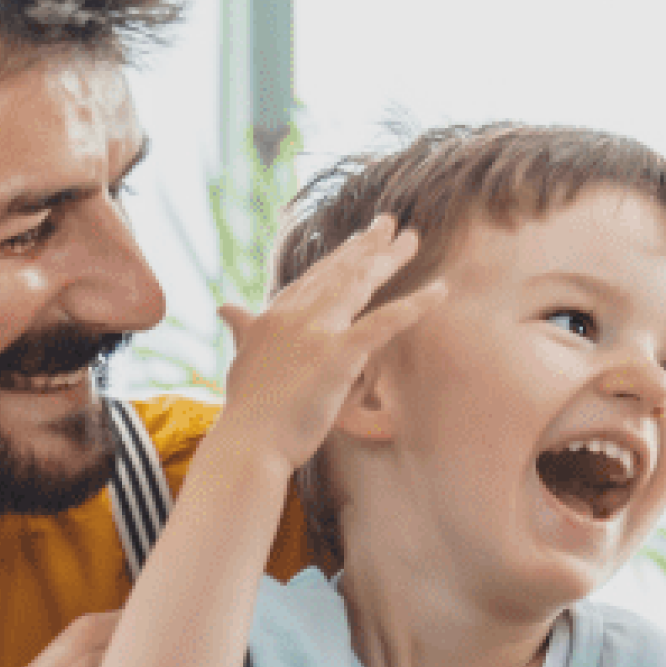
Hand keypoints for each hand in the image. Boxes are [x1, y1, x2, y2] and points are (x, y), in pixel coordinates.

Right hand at [215, 214, 445, 472]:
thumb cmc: (247, 412)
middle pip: (337, 272)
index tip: (357, 241)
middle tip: (389, 224)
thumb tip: (226, 307)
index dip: (337, 257)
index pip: (311, 278)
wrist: (247, 443)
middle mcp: (293, 315)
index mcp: (273, 317)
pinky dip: (413, 305)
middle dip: (365, 245)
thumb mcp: (242, 360)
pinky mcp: (337, 355)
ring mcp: (316, 332)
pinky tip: (439, 291)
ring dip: (388, 259)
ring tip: (411, 239)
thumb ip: (242, 330)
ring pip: (358, 284)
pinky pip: (383, 322)